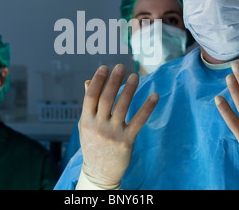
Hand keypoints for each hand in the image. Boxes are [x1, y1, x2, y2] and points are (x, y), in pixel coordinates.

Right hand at [78, 64, 158, 188]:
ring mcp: (112, 134)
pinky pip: (138, 121)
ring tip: (135, 76)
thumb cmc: (93, 145)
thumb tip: (88, 82)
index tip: (104, 67)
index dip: (97, 80)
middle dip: (114, 80)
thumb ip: (88, 105)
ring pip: (122, 107)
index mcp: (86, 120)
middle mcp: (98, 126)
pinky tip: (154, 96)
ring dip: (129, 89)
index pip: (91, 96)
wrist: (99, 173)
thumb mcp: (85, 126)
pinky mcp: (126, 141)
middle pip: (106, 98)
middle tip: (121, 66)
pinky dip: (147, 107)